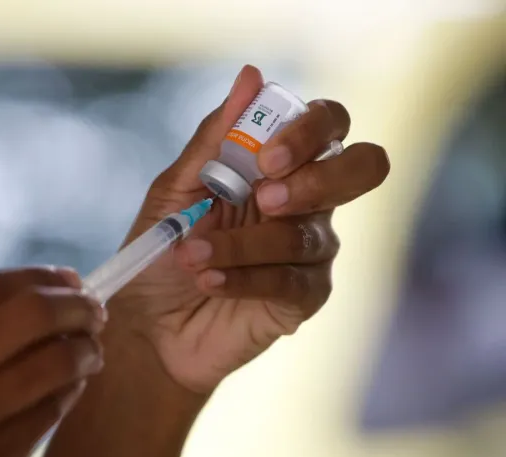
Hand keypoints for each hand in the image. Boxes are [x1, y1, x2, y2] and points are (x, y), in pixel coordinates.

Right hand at [0, 267, 103, 456]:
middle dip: (77, 305)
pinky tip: (72, 386)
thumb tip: (32, 298)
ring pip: (54, 364)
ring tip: (91, 350)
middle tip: (95, 311)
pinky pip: (49, 414)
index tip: (68, 279)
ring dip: (86, 350)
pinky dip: (70, 392)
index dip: (38, 275)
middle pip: (32, 315)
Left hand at [111, 65, 389, 392]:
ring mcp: (311, 251)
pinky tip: (209, 281)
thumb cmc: (162, 250)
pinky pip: (293, 281)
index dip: (309, 131)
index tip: (264, 158)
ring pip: (307, 234)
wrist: (149, 323)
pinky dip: (245, 278)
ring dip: (242, 244)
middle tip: (264, 198)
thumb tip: (251, 76)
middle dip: (319, 178)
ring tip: (191, 255)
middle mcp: (307, 203)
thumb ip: (214, 138)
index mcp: (280, 166)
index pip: (327, 125)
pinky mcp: (304, 298)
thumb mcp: (177, 188)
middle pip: (364, 166)